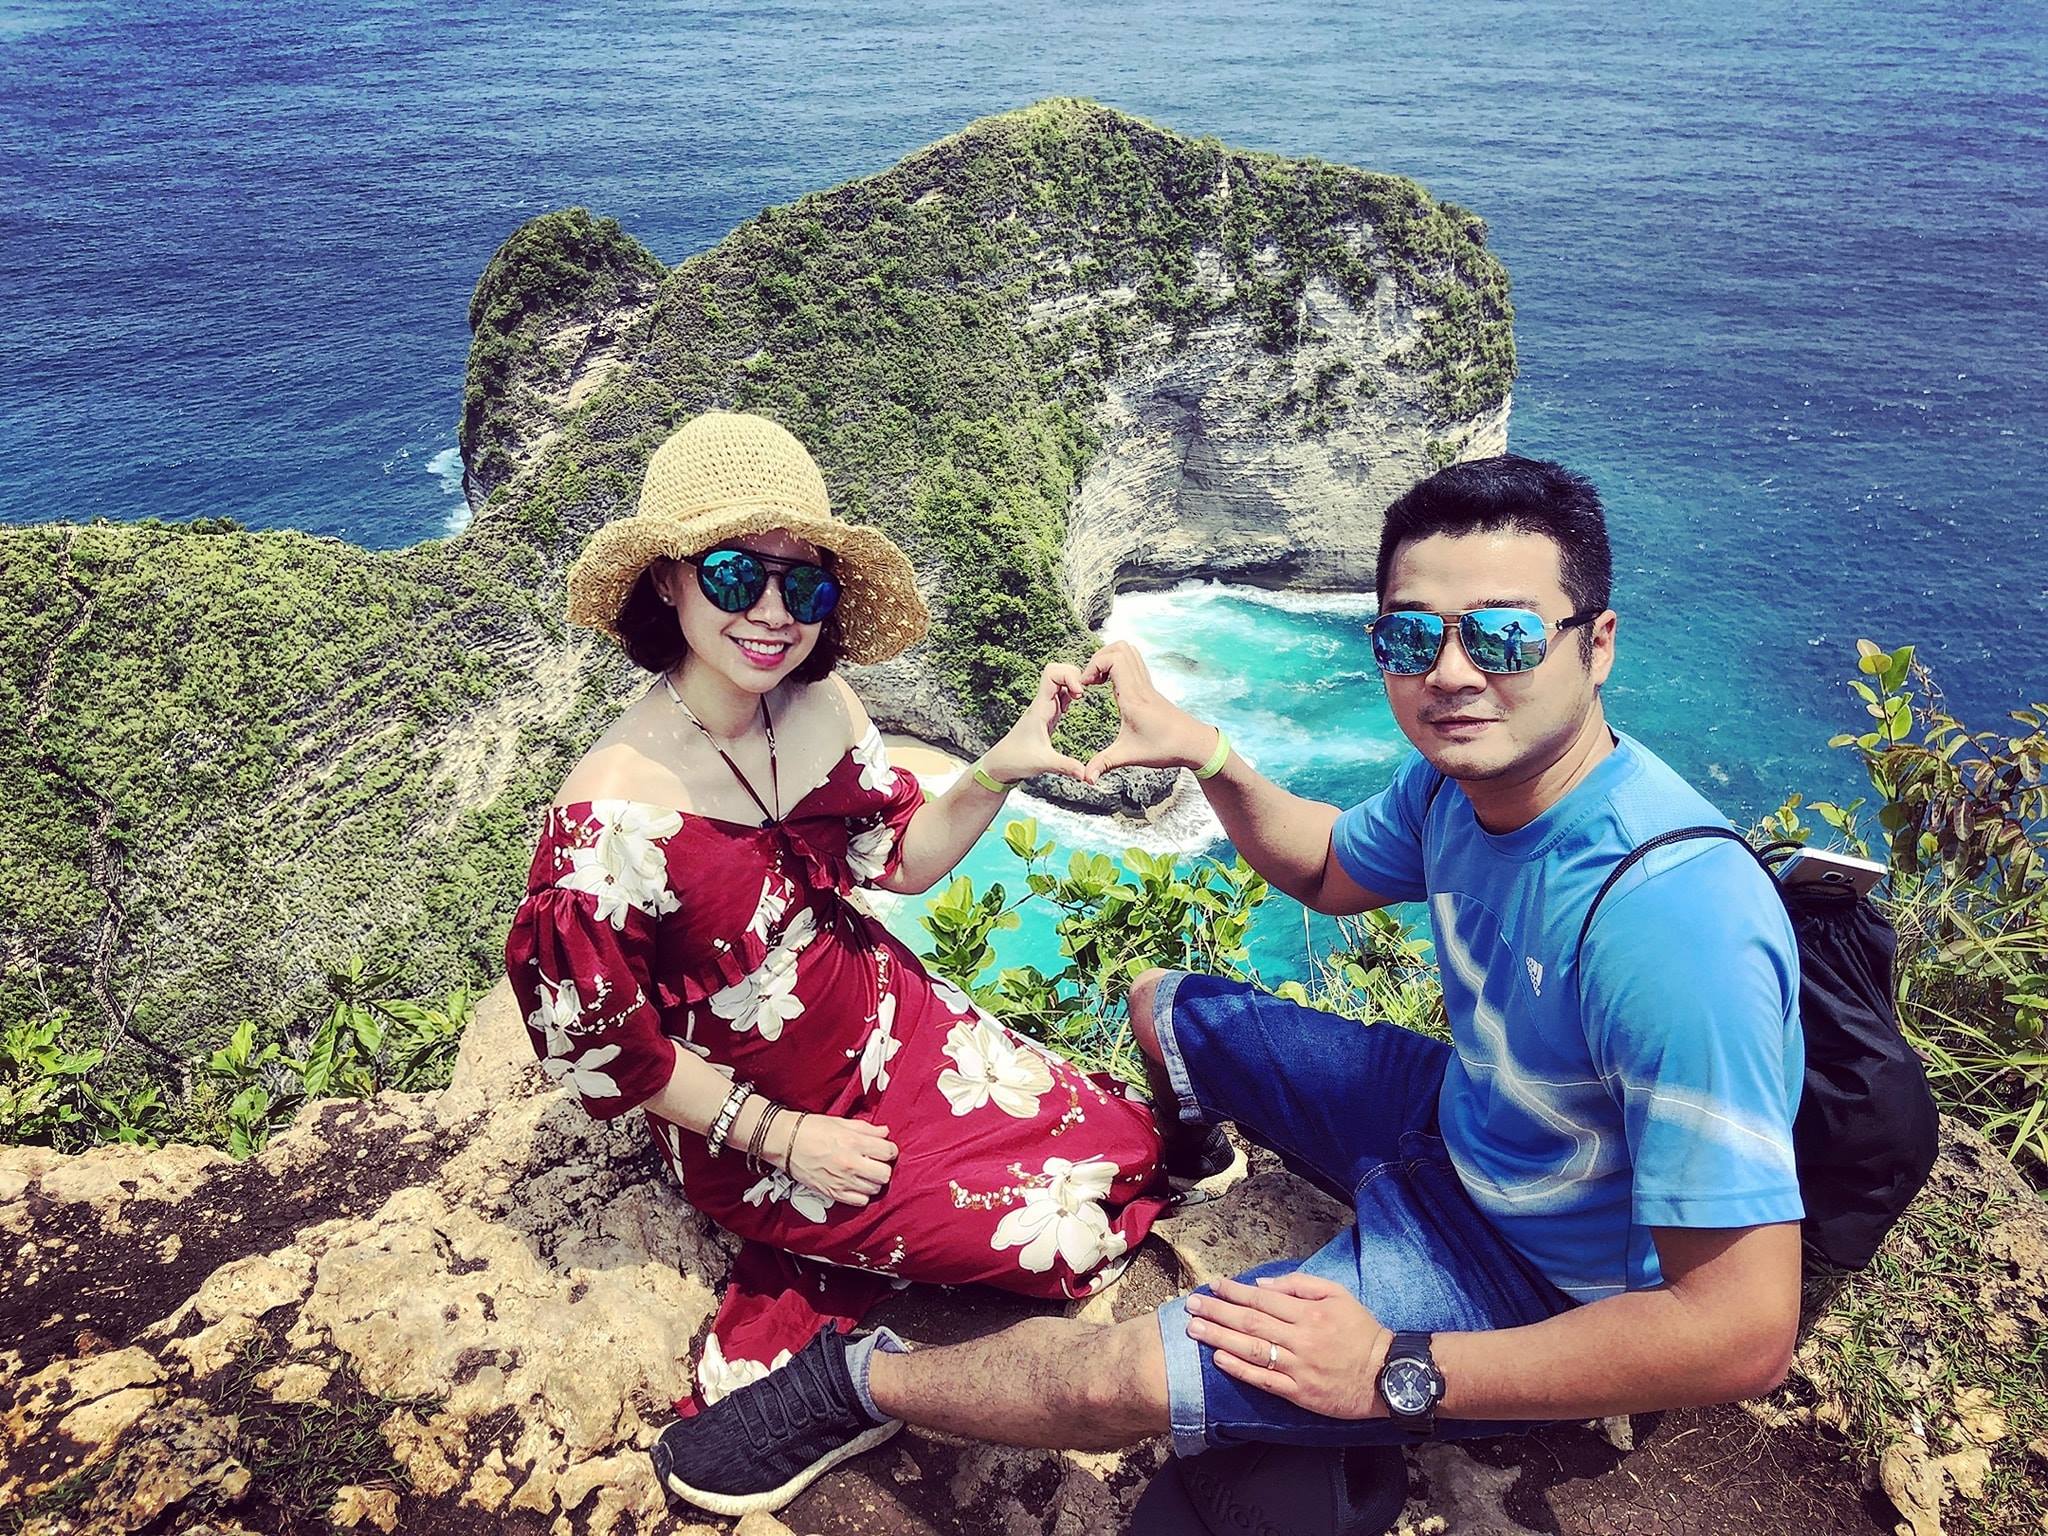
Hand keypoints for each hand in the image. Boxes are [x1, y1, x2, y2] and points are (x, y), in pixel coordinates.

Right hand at [781, 1115, 898, 1206]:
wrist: (786, 1142)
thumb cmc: (812, 1129)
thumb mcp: (841, 1122)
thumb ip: (866, 1129)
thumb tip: (885, 1133)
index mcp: (854, 1142)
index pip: (888, 1152)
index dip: (890, 1150)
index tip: (885, 1149)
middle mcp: (851, 1164)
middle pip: (885, 1174)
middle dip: (884, 1167)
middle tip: (876, 1162)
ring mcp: (842, 1181)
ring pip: (874, 1189)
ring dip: (873, 1181)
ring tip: (865, 1173)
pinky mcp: (833, 1193)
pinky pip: (860, 1201)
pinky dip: (862, 1194)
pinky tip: (856, 1185)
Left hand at [978, 663, 1090, 784]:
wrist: (1000, 765)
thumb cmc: (1016, 760)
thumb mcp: (1043, 763)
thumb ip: (1065, 766)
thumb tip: (1086, 774)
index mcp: (1040, 708)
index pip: (1052, 673)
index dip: (1070, 676)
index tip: (1080, 694)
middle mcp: (1042, 703)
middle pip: (1058, 670)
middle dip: (1075, 674)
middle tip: (1084, 693)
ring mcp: (1045, 708)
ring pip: (1060, 681)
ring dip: (1073, 682)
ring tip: (1082, 697)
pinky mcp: (1047, 715)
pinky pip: (1061, 694)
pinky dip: (1071, 693)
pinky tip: (1074, 705)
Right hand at [1077, 642, 1218, 782]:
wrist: (1194, 744)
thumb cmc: (1165, 748)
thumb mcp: (1129, 756)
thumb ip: (1104, 764)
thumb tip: (1085, 779)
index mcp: (1133, 696)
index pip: (1113, 660)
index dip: (1094, 665)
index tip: (1085, 685)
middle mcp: (1140, 685)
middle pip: (1120, 647)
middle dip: (1098, 658)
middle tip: (1089, 680)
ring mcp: (1147, 684)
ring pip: (1129, 651)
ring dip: (1109, 658)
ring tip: (1097, 680)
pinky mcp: (1149, 688)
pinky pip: (1133, 663)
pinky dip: (1118, 666)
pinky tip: (1110, 686)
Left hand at [1183, 1273, 1392, 1418]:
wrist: (1387, 1374)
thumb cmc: (1362, 1331)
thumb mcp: (1338, 1295)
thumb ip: (1300, 1284)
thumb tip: (1262, 1286)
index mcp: (1309, 1313)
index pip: (1262, 1300)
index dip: (1234, 1292)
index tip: (1213, 1286)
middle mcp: (1300, 1339)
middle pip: (1250, 1323)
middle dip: (1217, 1312)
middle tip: (1192, 1305)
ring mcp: (1299, 1368)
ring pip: (1252, 1350)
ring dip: (1219, 1339)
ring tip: (1195, 1330)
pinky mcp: (1300, 1393)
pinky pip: (1264, 1380)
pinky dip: (1239, 1369)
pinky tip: (1219, 1359)